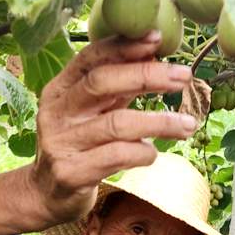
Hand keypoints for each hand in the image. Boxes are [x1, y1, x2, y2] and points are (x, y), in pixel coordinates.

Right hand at [28, 31, 196, 226]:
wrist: (47, 194)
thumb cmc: (77, 145)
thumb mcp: (89, 112)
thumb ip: (115, 88)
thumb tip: (153, 55)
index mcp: (59, 90)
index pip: (90, 58)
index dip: (124, 46)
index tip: (157, 40)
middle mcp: (56, 112)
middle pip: (101, 83)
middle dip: (147, 75)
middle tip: (184, 76)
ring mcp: (60, 143)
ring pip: (117, 124)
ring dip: (159, 122)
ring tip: (188, 125)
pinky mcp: (71, 173)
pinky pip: (118, 156)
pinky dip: (143, 152)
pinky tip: (151, 153)